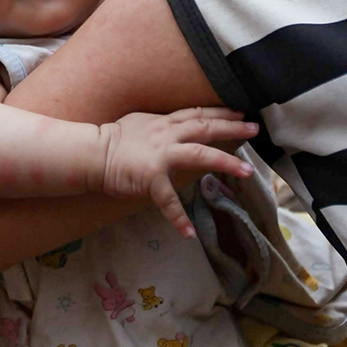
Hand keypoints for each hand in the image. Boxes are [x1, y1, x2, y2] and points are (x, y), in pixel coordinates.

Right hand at [96, 107, 257, 236]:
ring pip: (199, 155)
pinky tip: (188, 233)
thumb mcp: (142, 123)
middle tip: (256, 131)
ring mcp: (160, 156)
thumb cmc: (113, 139)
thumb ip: (163, 125)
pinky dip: (178, 217)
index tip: (242, 115)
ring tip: (247, 172)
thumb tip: (178, 125)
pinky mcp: (150, 177)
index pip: (198, 114)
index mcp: (164, 123)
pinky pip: (168, 200)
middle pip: (205, 128)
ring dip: (225, 163)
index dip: (221, 113)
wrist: (91, 153)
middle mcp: (166, 135)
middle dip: (232, 129)